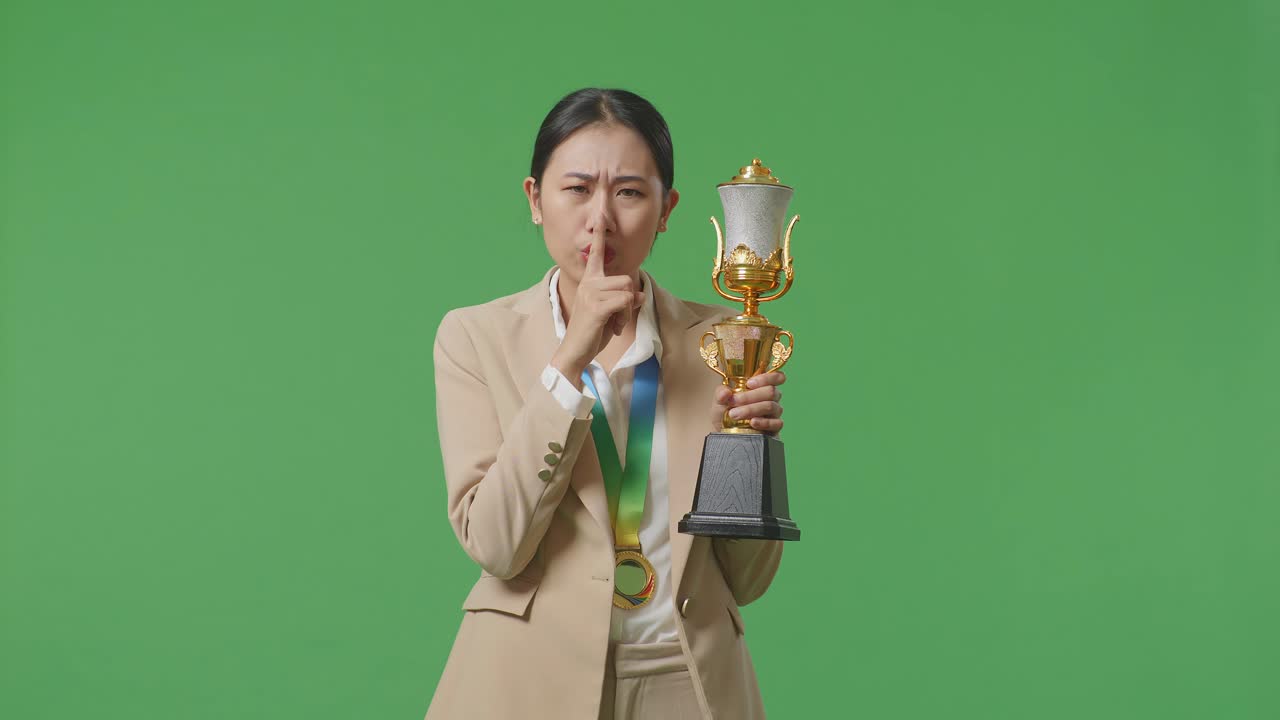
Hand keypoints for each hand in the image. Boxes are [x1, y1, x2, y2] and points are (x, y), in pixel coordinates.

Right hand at [549, 240, 644, 387]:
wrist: (575, 351)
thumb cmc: (592, 331)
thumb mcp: (612, 312)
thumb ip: (623, 299)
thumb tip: (638, 294)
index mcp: (590, 281)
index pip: (597, 254)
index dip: (599, 236)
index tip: (600, 216)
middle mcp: (589, 283)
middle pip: (626, 279)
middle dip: (628, 301)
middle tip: (616, 318)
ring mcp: (591, 294)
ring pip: (627, 291)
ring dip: (626, 312)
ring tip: (613, 323)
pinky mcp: (596, 307)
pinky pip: (624, 303)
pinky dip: (624, 317)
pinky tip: (612, 327)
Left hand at [709, 371, 785, 434]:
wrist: (723, 432)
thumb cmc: (725, 412)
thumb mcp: (719, 400)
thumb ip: (721, 393)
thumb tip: (725, 392)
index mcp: (762, 386)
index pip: (777, 377)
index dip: (767, 377)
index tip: (749, 383)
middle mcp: (772, 398)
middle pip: (770, 391)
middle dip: (749, 396)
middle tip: (732, 402)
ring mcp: (774, 413)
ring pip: (770, 406)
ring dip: (751, 409)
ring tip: (734, 414)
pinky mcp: (775, 428)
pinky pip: (776, 423)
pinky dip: (764, 422)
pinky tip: (752, 422)